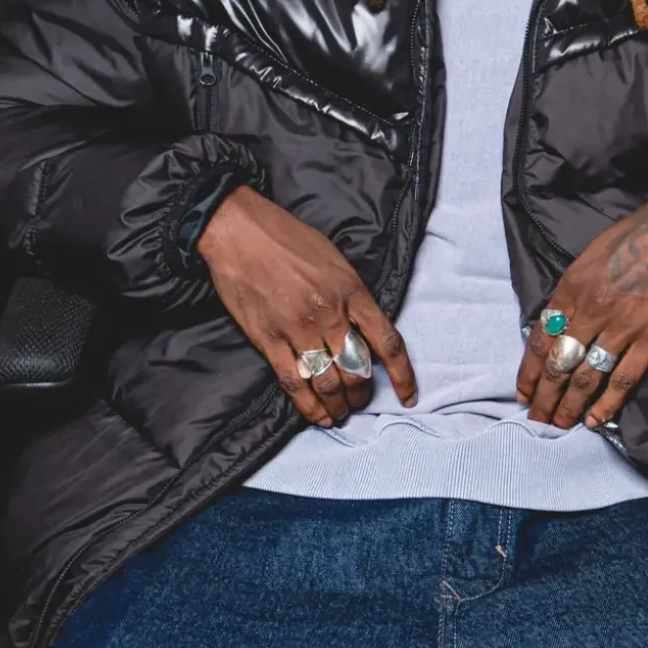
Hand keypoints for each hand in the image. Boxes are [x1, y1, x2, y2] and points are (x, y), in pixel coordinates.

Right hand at [198, 186, 416, 425]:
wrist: (239, 232)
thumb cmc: (288, 238)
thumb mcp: (335, 259)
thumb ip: (353, 294)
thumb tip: (364, 326)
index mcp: (352, 291)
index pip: (388, 342)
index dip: (403, 375)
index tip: (408, 396)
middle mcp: (329, 314)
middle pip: (358, 369)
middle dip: (363, 393)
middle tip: (361, 401)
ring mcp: (298, 329)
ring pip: (329, 382)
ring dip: (339, 404)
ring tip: (340, 412)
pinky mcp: (269, 340)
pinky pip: (294, 382)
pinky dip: (309, 405)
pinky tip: (318, 416)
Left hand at [515, 190, 647, 430]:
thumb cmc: (639, 235)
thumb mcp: (592, 255)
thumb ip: (574, 291)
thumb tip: (560, 322)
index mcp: (571, 288)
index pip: (540, 339)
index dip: (529, 372)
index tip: (524, 392)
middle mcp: (591, 310)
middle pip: (558, 365)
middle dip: (544, 397)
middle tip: (537, 419)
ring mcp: (621, 326)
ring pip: (585, 377)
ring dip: (569, 406)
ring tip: (559, 425)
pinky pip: (623, 378)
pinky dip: (607, 403)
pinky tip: (595, 420)